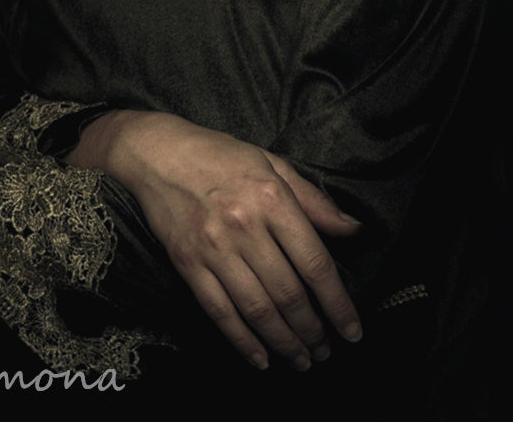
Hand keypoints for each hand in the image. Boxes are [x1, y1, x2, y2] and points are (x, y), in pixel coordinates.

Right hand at [69, 110, 360, 370]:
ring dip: (284, 343)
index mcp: (271, 198)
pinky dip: (242, 342)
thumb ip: (314, 200)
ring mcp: (213, 247)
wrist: (158, 152)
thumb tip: (354, 229)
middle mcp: (244, 225)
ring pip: (257, 310)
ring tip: (301, 360)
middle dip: (313, 331)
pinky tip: (261, 359)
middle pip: (288, 294)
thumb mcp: (272, 164)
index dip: (338, 304)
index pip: (315, 263)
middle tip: (325, 351)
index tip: (351, 330)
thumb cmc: (220, 155)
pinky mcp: (188, 263)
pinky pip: (220, 312)